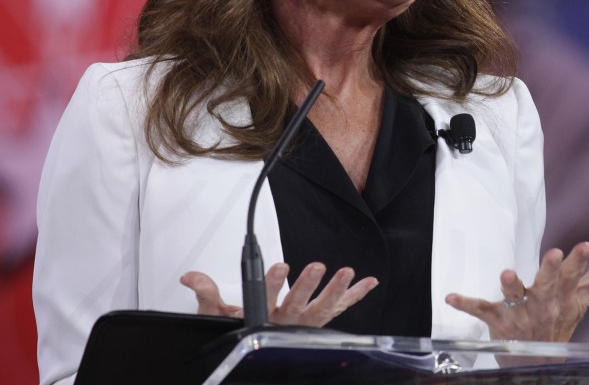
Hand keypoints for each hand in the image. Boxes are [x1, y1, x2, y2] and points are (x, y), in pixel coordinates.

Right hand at [180, 261, 378, 326]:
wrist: (260, 351)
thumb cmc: (243, 329)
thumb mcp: (218, 316)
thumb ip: (207, 294)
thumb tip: (191, 277)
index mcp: (262, 318)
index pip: (266, 300)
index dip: (272, 284)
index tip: (279, 266)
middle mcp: (287, 322)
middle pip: (298, 305)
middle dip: (307, 287)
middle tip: (315, 267)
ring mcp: (306, 323)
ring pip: (323, 309)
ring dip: (336, 291)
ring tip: (345, 272)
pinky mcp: (320, 320)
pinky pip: (341, 309)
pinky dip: (356, 295)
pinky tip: (368, 282)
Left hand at [444, 242, 588, 341]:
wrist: (536, 363)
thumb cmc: (557, 325)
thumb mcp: (579, 303)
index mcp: (562, 298)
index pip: (573, 277)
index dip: (579, 262)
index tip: (585, 246)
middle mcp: (542, 304)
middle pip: (547, 284)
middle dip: (549, 270)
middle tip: (553, 254)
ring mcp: (519, 313)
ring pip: (515, 297)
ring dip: (511, 285)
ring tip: (508, 274)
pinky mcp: (497, 320)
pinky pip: (480, 310)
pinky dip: (465, 303)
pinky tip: (450, 297)